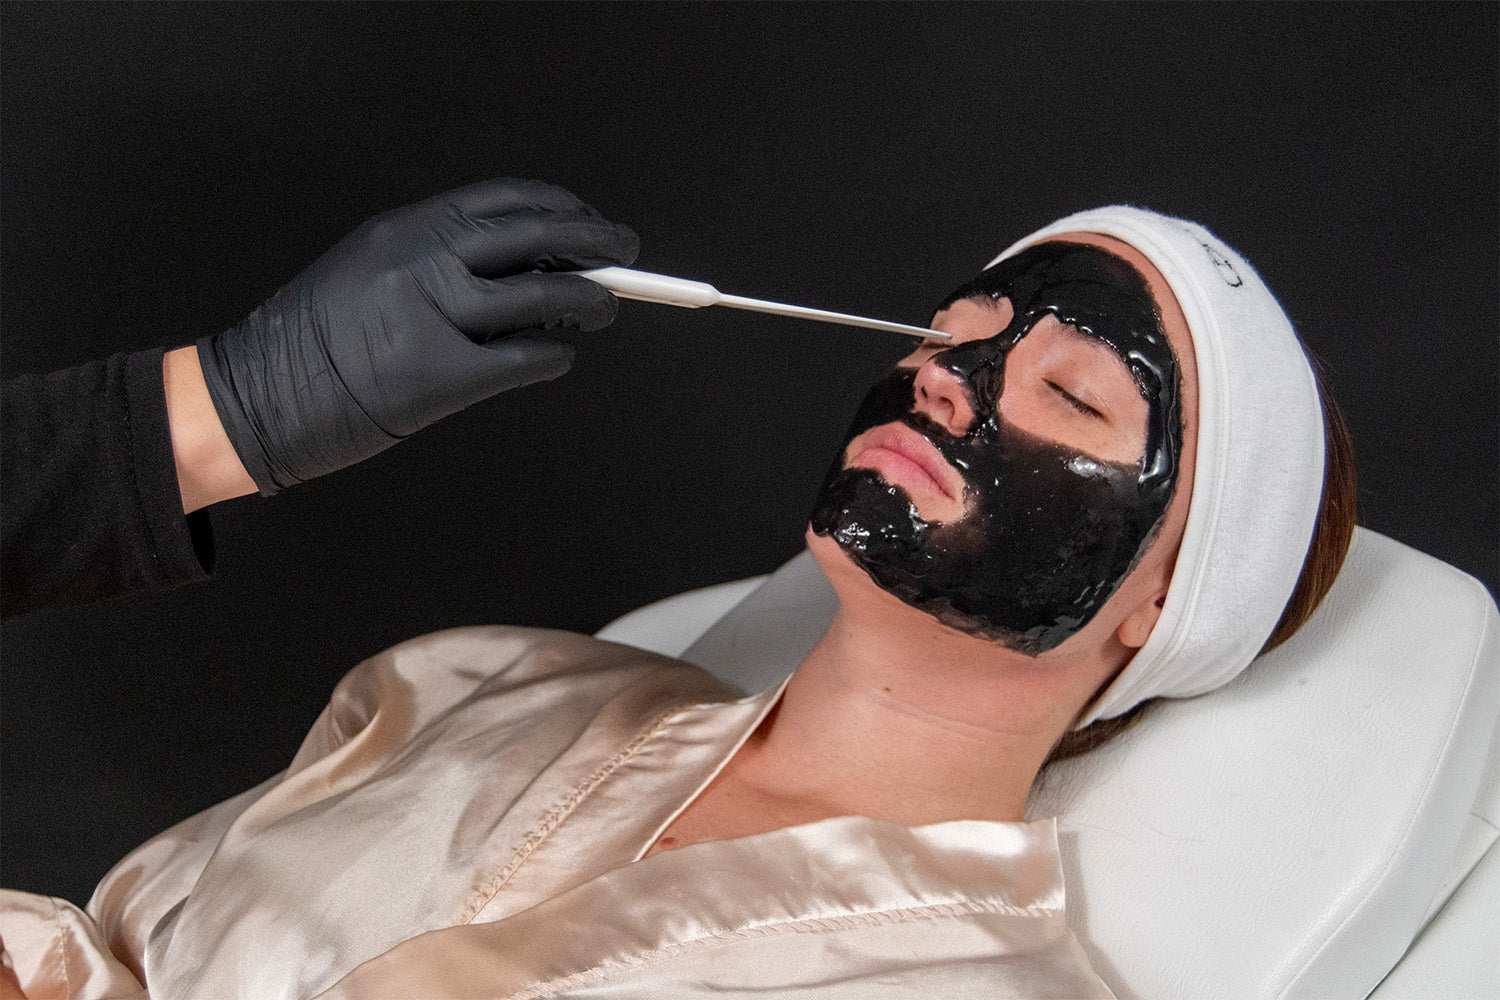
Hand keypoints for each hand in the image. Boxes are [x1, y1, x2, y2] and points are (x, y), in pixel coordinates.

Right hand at [196, 178, 638, 492]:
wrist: (256, 397)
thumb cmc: (313, 342)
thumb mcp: (370, 270)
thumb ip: (437, 261)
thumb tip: (518, 267)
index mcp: (406, 228)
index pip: (504, 199)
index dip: (559, 205)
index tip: (587, 216)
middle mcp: (424, 259)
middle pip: (537, 235)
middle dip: (595, 241)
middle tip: (626, 251)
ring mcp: (434, 315)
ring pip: (544, 293)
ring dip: (589, 300)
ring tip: (604, 308)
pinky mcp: (440, 374)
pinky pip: (525, 358)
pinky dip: (555, 357)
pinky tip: (561, 358)